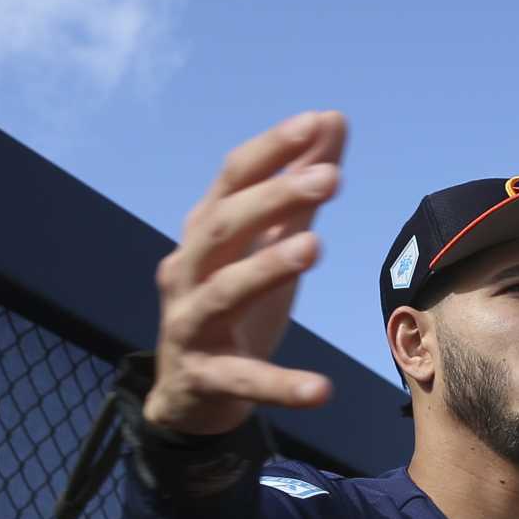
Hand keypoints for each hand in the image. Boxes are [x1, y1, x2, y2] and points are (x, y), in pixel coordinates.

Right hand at [146, 110, 347, 434]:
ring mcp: (190, 325)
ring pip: (224, 292)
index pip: (232, 180)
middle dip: (272, 198)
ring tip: (314, 247)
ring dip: (267, 267)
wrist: (189, 396)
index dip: (271, 150)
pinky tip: (322, 390)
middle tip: (329, 179)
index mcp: (204, 235)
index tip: (317, 123)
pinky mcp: (204, 378)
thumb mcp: (267, 247)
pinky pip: (244, 380)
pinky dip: (281, 385)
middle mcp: (187, 272)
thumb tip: (331, 122)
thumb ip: (298, 193)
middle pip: (223, 227)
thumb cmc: (234, 309)